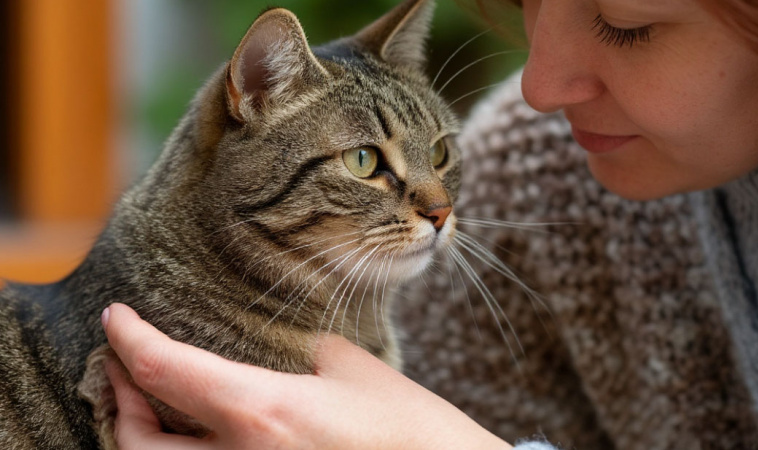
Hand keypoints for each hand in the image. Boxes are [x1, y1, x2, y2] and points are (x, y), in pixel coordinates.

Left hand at [101, 303, 511, 449]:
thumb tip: (289, 353)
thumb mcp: (354, 369)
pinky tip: (203, 434)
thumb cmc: (409, 427)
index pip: (167, 372)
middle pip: (136, 444)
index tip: (115, 319)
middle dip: (121, 401)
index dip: (129, 340)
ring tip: (156, 405)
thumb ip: (305, 357)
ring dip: (145, 437)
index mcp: (262, 414)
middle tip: (125, 366)